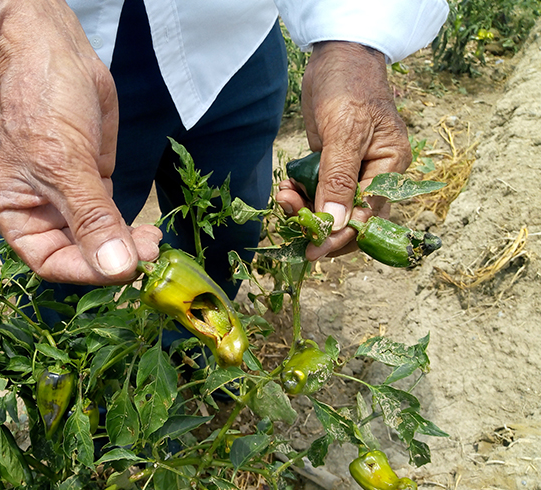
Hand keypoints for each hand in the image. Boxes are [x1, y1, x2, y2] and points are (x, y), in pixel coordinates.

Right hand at [0, 0, 160, 284]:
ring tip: (153, 243)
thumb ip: (92, 218)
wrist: (58, 55)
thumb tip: (117, 268)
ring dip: (126, 245)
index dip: (86, 270)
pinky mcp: (91, 186)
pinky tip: (148, 231)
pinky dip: (128, 228)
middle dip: (113, 257)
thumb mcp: (65, 164)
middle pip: (77, 254)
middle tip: (149, 254)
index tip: (122, 270)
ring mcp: (66, 200)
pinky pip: (110, 219)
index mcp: (12, 212)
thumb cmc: (44, 104)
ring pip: (98, 239)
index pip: (49, 260)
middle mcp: (37, 212)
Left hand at [276, 41, 411, 259]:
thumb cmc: (349, 86)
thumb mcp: (345, 132)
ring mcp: (351, 171)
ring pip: (330, 209)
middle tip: (292, 218)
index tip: (314, 249)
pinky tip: (285, 188)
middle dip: (320, 225)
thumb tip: (337, 224)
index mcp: (389, 169)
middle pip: (350, 220)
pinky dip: (300, 196)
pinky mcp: (330, 166)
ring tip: (284, 196)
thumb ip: (339, 178)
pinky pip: (317, 192)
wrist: (336, 55)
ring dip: (305, 210)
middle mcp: (373, 175)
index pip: (369, 218)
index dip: (342, 237)